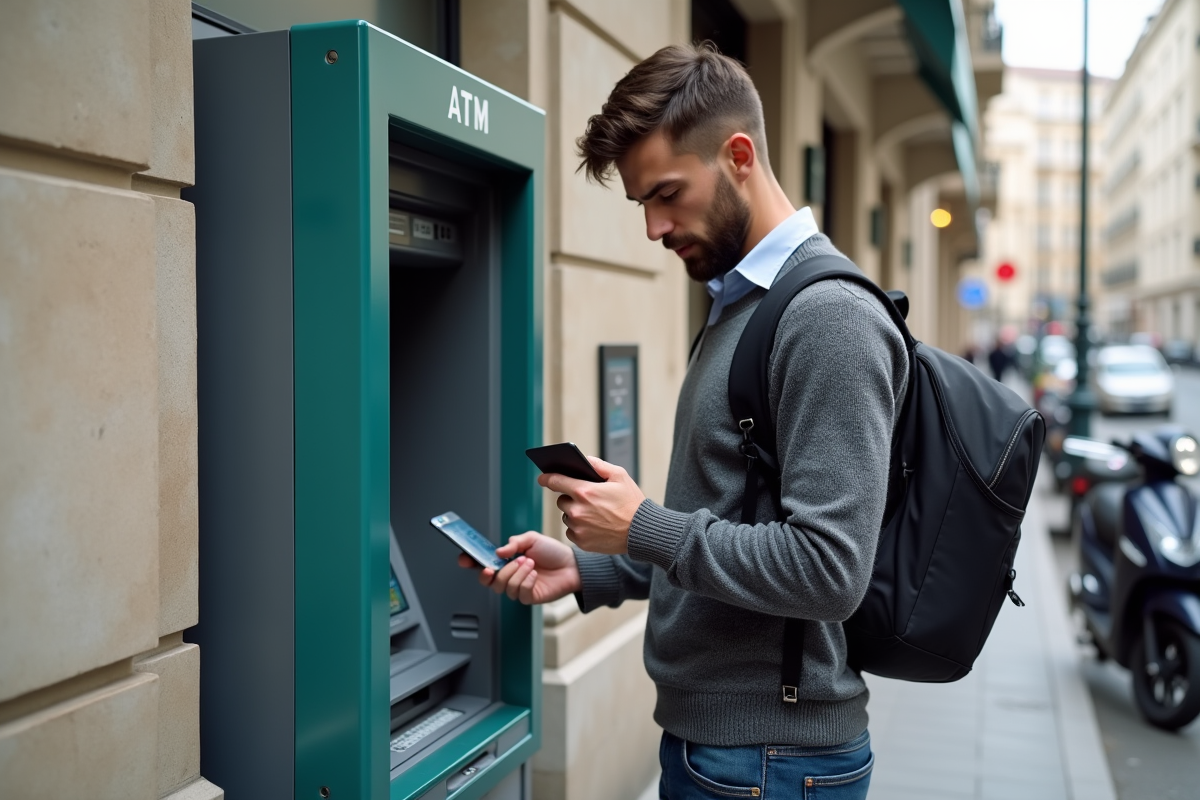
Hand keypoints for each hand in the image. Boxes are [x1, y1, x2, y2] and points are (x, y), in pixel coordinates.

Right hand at [457, 531, 580, 604]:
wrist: (572, 565)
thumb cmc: (552, 552)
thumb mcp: (532, 539)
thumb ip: (514, 542)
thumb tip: (498, 552)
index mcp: (506, 561)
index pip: (482, 564)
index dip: (470, 562)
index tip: (465, 559)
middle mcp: (509, 575)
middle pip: (488, 581)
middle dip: (498, 570)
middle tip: (513, 560)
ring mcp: (517, 588)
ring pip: (504, 586)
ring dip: (517, 572)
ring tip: (530, 563)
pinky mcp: (528, 597)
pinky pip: (519, 593)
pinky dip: (526, 581)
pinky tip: (535, 574)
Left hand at [540, 457, 644, 554]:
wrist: (641, 532)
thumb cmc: (632, 503)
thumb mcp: (619, 476)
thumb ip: (598, 465)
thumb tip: (583, 460)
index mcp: (584, 491)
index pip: (555, 481)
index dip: (547, 478)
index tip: (542, 477)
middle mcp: (577, 510)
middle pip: (561, 500)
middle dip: (570, 497)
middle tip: (586, 499)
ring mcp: (578, 528)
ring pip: (567, 516)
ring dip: (575, 513)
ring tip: (594, 513)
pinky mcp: (582, 542)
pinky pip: (572, 531)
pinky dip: (579, 528)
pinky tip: (594, 525)